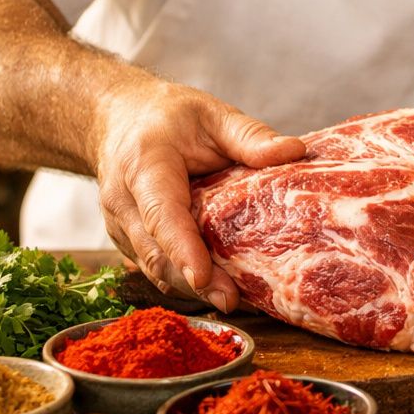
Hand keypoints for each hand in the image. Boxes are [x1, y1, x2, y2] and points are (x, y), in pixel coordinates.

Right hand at [91, 79, 304, 311]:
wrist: (119, 120)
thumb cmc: (168, 117)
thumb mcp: (212, 114)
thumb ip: (250, 136)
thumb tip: (295, 151)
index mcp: (143, 164)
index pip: (161, 213)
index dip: (180, 247)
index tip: (201, 276)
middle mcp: (123, 201)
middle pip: (156, 251)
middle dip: (192, 280)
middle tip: (232, 299)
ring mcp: (120, 225)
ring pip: (153, 266)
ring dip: (188, 288)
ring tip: (230, 299)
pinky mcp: (127, 240)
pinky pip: (154, 266)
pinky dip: (181, 280)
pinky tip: (215, 288)